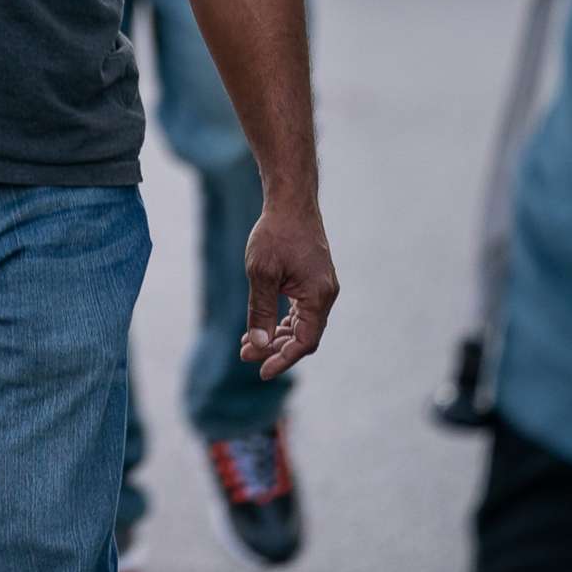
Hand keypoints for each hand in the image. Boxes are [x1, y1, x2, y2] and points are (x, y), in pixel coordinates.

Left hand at [239, 200, 336, 380]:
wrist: (291, 201)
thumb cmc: (276, 233)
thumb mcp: (261, 274)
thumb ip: (260, 311)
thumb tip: (258, 346)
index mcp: (319, 296)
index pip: (305, 342)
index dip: (283, 359)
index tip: (260, 370)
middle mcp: (326, 294)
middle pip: (304, 336)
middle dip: (275, 348)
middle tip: (245, 353)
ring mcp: (322, 287)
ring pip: (302, 324)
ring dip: (277, 336)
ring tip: (249, 342)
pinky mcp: (314, 280)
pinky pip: (302, 311)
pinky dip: (283, 321)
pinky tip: (263, 325)